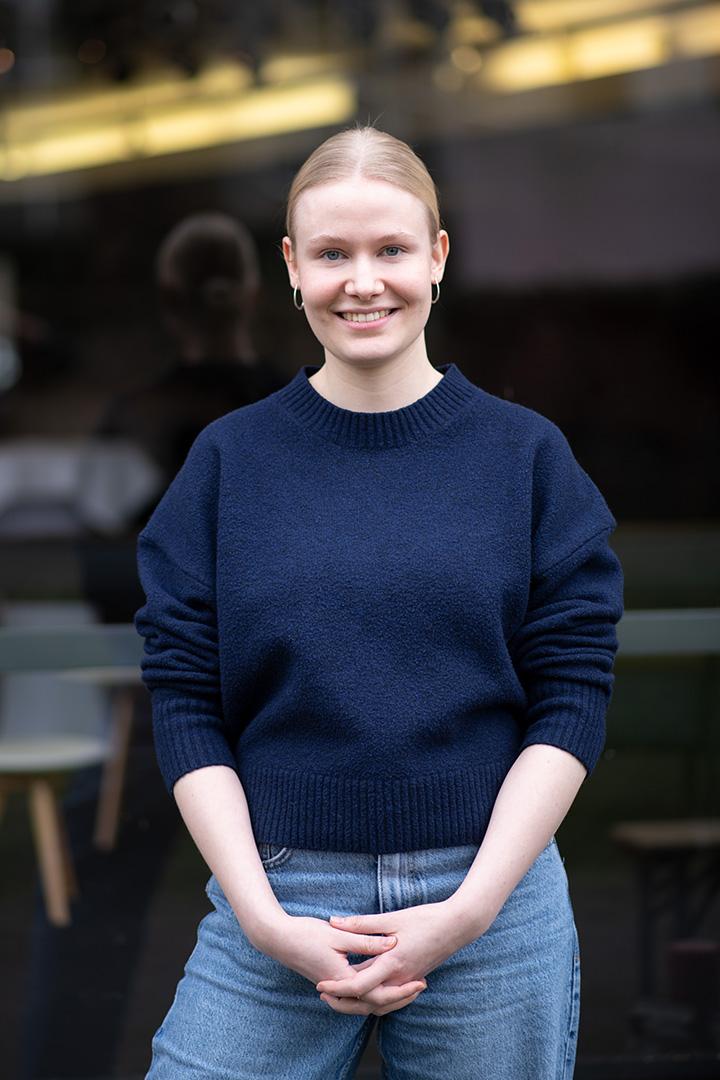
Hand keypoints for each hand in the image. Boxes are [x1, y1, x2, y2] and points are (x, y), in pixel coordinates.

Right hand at [253, 911, 426, 1012]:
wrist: (278, 940)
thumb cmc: (306, 934)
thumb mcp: (338, 934)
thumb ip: (366, 941)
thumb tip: (393, 944)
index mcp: (344, 979)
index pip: (378, 994)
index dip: (402, 990)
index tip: (420, 980)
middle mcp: (340, 989)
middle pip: (375, 1004)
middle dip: (399, 998)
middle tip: (420, 985)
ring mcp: (335, 988)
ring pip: (365, 1004)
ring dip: (387, 998)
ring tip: (407, 987)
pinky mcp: (332, 983)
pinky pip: (357, 997)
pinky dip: (372, 994)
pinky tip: (382, 982)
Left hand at [316, 899, 470, 1014]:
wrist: (458, 926)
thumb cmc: (426, 919)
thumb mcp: (392, 918)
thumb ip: (362, 924)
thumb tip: (334, 921)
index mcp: (392, 963)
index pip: (359, 985)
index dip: (337, 987)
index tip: (320, 984)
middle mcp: (400, 978)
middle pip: (366, 1001)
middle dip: (343, 1001)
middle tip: (323, 993)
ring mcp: (408, 981)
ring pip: (379, 1003)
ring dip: (357, 1002)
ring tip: (338, 993)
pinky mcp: (413, 979)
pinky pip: (390, 997)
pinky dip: (374, 998)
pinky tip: (364, 987)